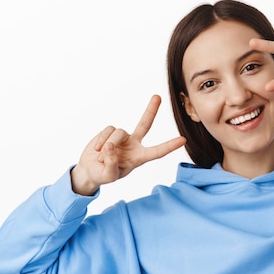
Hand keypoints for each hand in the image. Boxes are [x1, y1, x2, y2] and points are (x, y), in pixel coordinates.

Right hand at [70, 95, 186, 195]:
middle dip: (151, 110)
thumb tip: (111, 147)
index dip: (170, 146)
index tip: (183, 140)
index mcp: (139, 158)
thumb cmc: (102, 175)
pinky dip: (101, 140)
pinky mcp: (111, 131)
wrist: (90, 170)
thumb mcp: (108, 176)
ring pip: (119, 133)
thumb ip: (111, 165)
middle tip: (157, 97)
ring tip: (101, 157)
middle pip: (145, 125)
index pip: (157, 152)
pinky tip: (97, 149)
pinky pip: (108, 130)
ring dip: (108, 144)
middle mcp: (134, 145)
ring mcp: (123, 137)